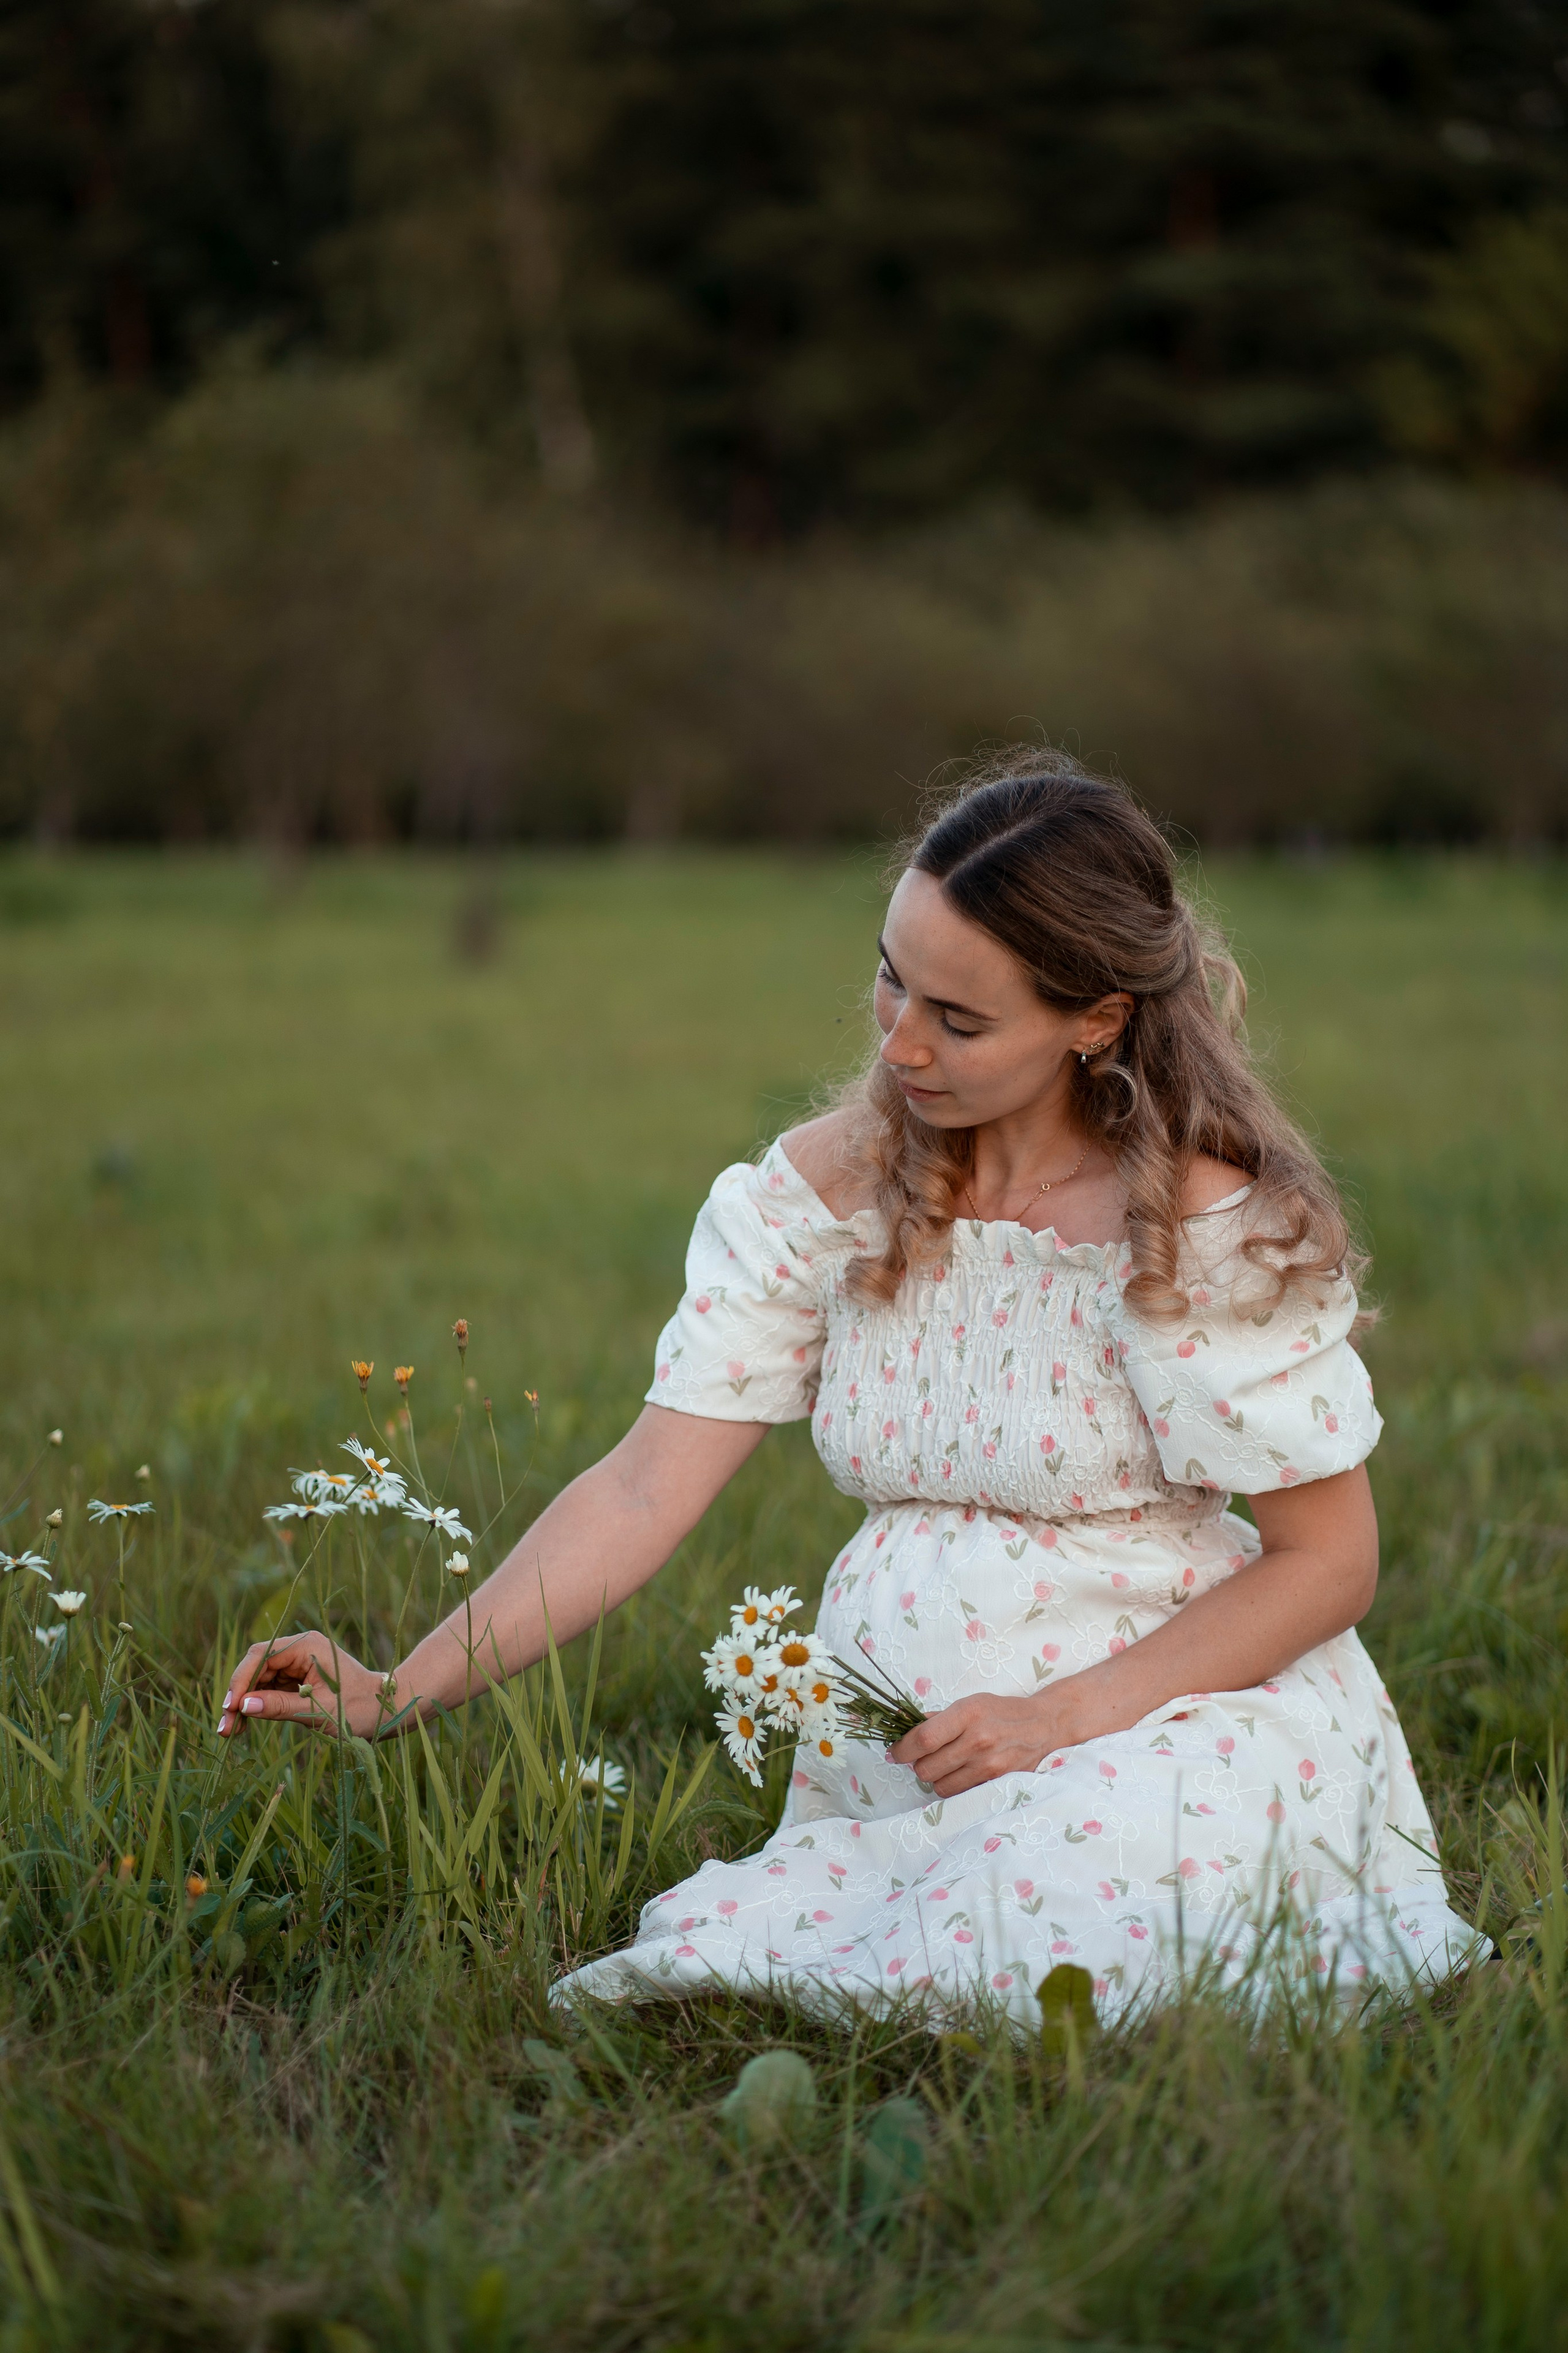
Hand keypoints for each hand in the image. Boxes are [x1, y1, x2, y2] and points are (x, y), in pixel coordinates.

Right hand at [217, 1631, 396, 1740]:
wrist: (386, 1710)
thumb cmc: (359, 1709)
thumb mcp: (318, 1711)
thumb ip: (280, 1706)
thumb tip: (243, 1705)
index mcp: (306, 1645)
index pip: (261, 1656)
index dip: (241, 1681)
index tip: (230, 1709)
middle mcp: (300, 1648)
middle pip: (256, 1666)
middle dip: (238, 1694)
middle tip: (224, 1728)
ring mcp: (298, 1662)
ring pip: (259, 1678)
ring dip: (245, 1702)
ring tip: (232, 1732)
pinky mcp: (299, 1677)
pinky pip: (270, 1687)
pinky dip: (257, 1704)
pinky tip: (246, 1725)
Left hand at [890, 1689, 1080, 1797]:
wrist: (1043, 1726)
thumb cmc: (1001, 1711)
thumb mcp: (970, 1703)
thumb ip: (938, 1719)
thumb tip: (904, 1730)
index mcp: (968, 1714)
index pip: (923, 1739)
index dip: (902, 1749)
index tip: (894, 1751)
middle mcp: (978, 1741)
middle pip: (926, 1768)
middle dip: (918, 1764)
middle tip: (924, 1756)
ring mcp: (988, 1765)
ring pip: (940, 1786)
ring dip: (936, 1778)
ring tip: (945, 1764)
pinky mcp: (996, 1783)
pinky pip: (959, 1794)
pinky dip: (953, 1786)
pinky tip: (960, 1773)